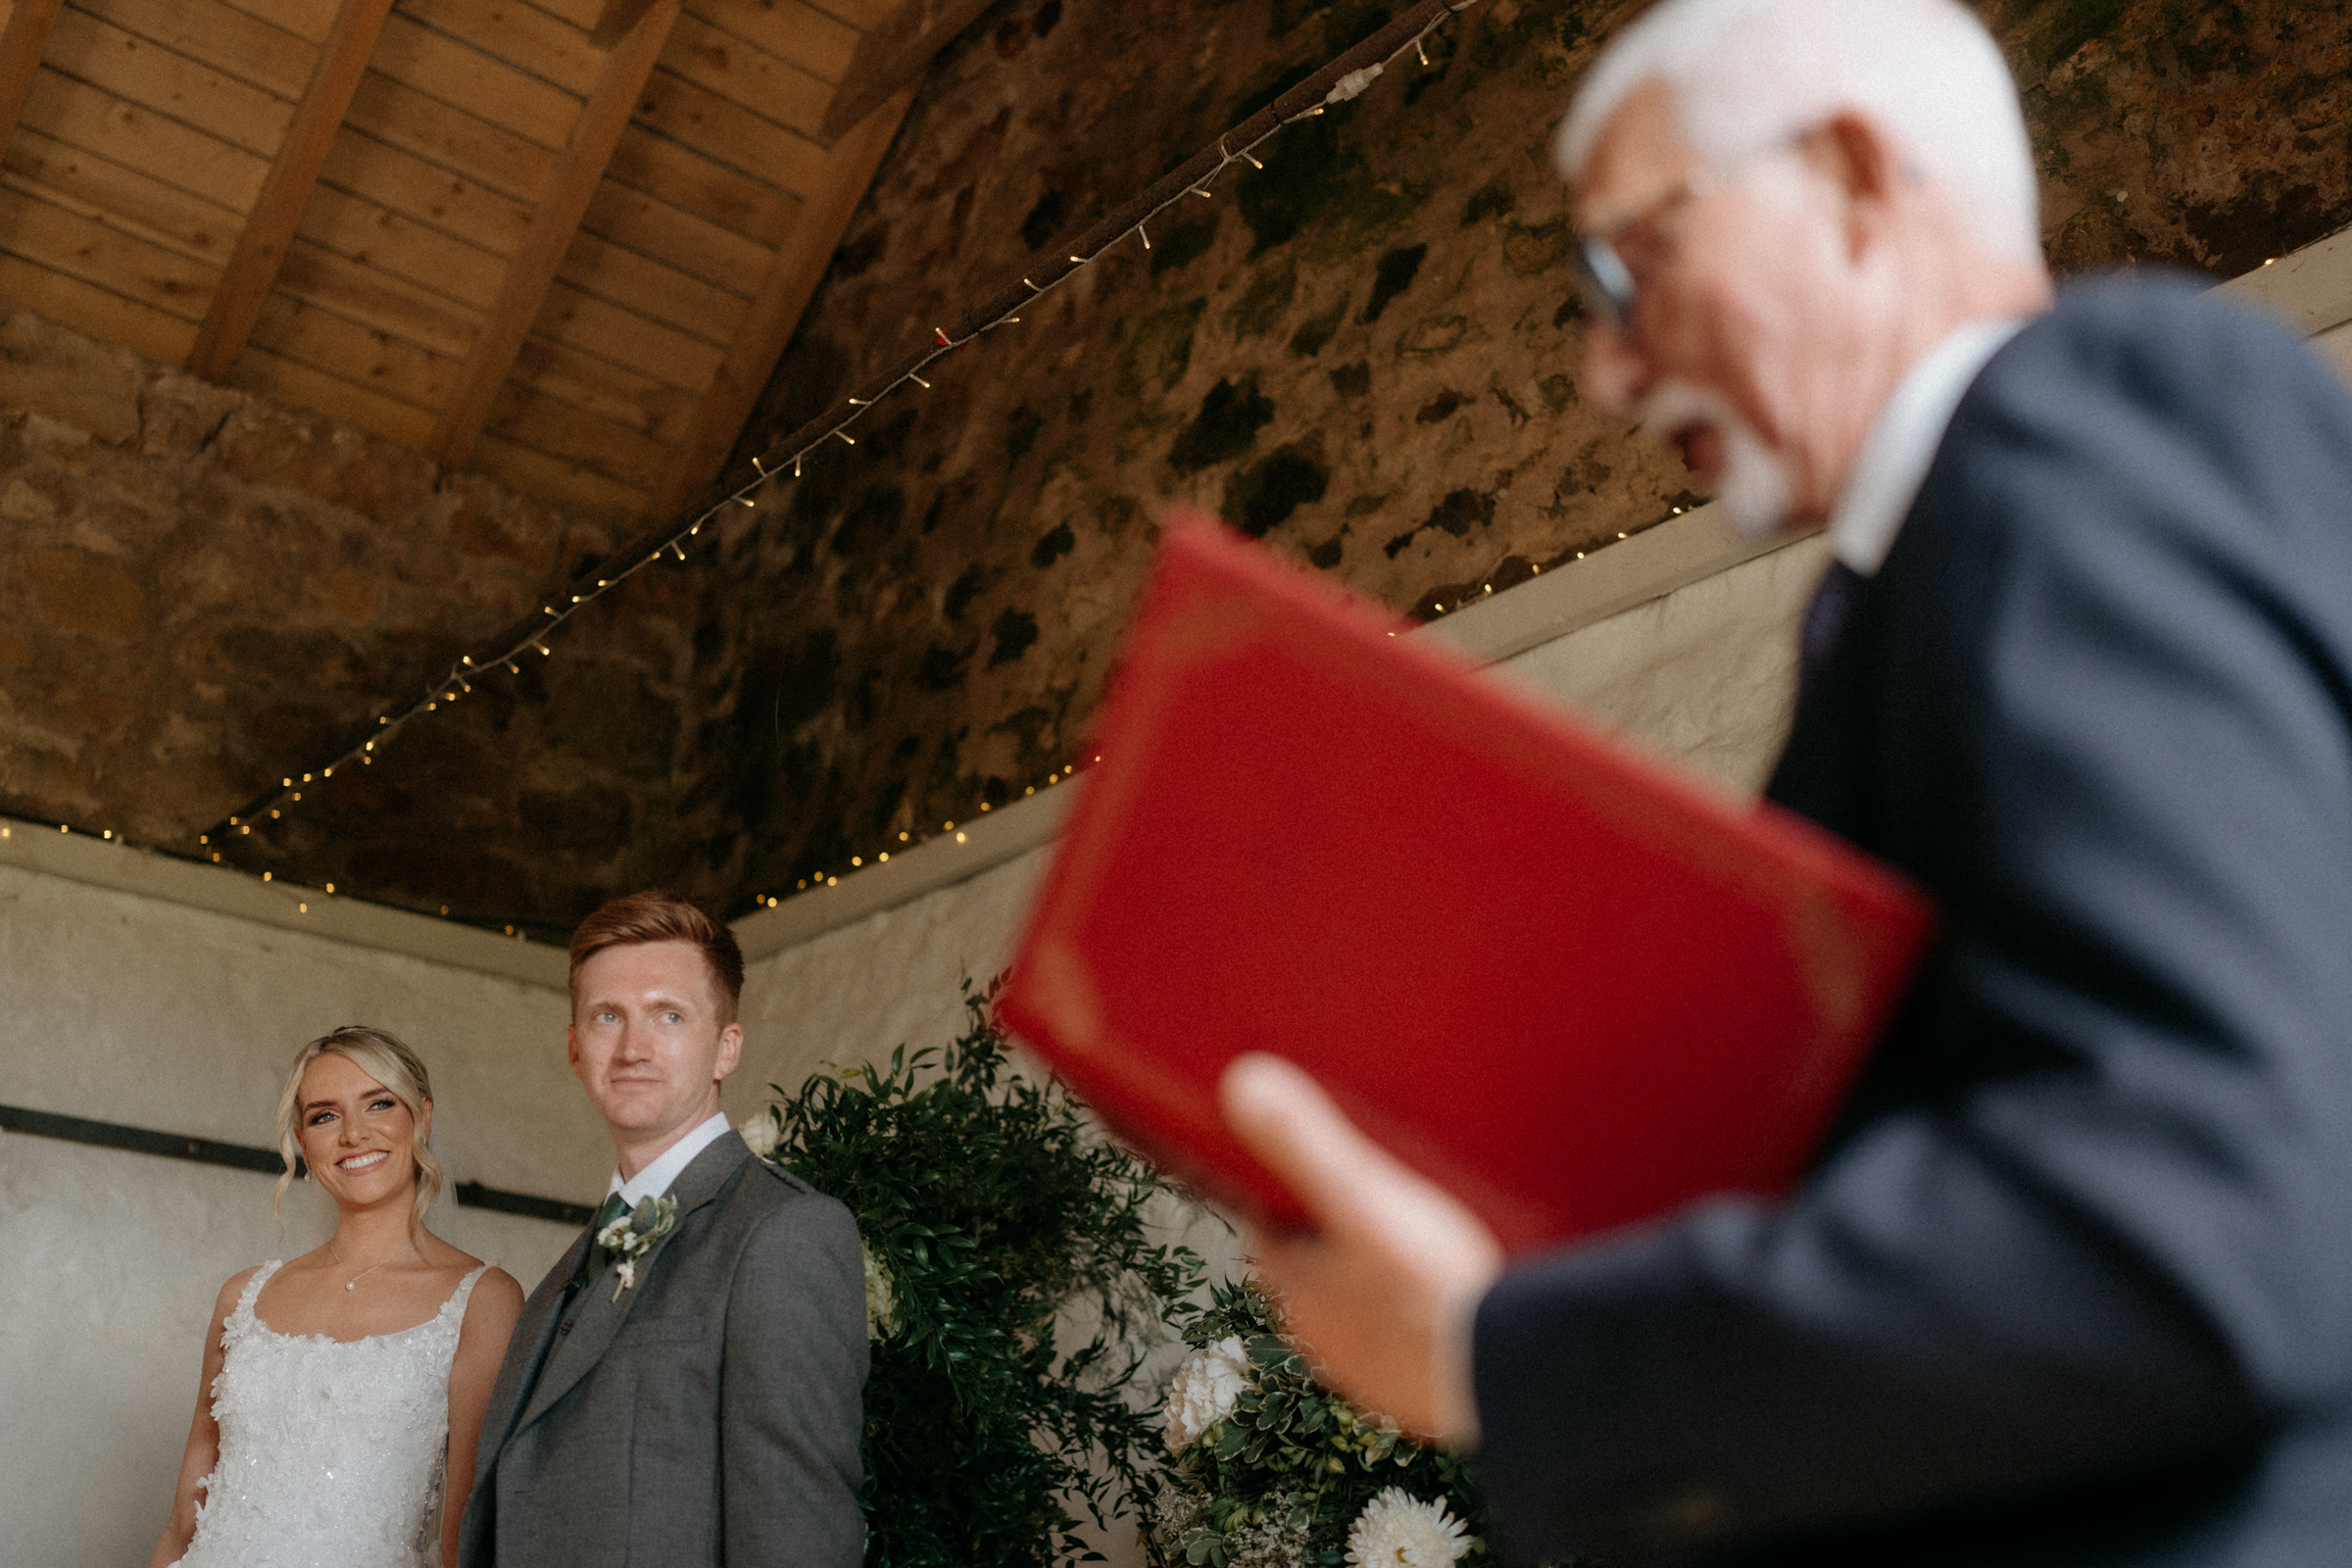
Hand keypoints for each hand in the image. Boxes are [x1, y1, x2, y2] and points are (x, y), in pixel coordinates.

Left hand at [1220, 1053, 1504, 1446]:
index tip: (1298, 1158)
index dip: (1280, 1189)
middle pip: (1315, 1263)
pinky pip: (1405, 1337)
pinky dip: (1416, 1311)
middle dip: (1331, 1226)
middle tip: (1366, 1186)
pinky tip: (1448, 1288)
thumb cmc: (1433, 1289)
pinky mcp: (1417, 1386)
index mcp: (1300, 1288)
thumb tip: (1243, 1084)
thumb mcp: (1366, 1198)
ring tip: (1412, 1231)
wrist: (1508, 1375)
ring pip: (1359, 1302)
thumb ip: (1305, 1143)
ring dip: (1375, 1271)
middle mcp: (1324, 1334)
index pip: (1267, 1227)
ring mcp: (1371, 1367)